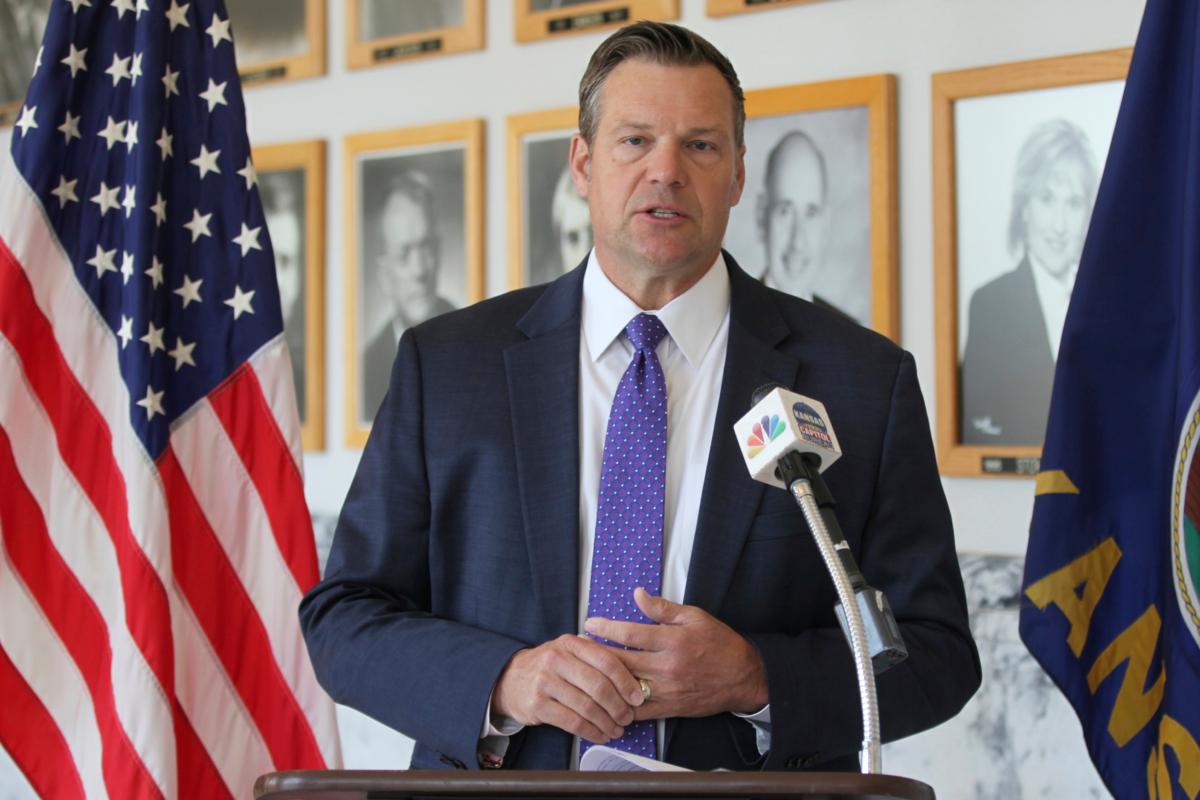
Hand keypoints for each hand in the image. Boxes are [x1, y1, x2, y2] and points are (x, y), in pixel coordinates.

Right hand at [491, 634, 646, 743]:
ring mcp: (545, 682)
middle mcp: (556, 659)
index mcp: (571, 643)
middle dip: (618, 706)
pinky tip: (600, 735)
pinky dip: (591, 732)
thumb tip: (632, 678)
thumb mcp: (569, 652)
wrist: (510, 679)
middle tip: (628, 718)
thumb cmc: (549, 667)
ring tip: (616, 729)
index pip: (606, 661)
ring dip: (606, 723)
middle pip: (598, 686)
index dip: (626, 682)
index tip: (637, 697)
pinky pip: (572, 722)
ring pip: (586, 707)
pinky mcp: (537, 704)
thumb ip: (596, 658)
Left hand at [584, 588, 768, 720]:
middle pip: (622, 661)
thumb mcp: (694, 617)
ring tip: (586, 671)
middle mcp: (667, 666)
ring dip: (604, 680)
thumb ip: (663, 608)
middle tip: (578, 647)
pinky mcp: (670, 708)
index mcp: (672, 640)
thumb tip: (637, 595)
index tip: (589, 624)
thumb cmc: (719, 643)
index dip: (606, 628)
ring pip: (626, 687)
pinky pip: (639, 710)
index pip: (630, 633)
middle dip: (596, 654)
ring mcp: (668, 690)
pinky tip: (606, 697)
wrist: (743, 677)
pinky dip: (620, 705)